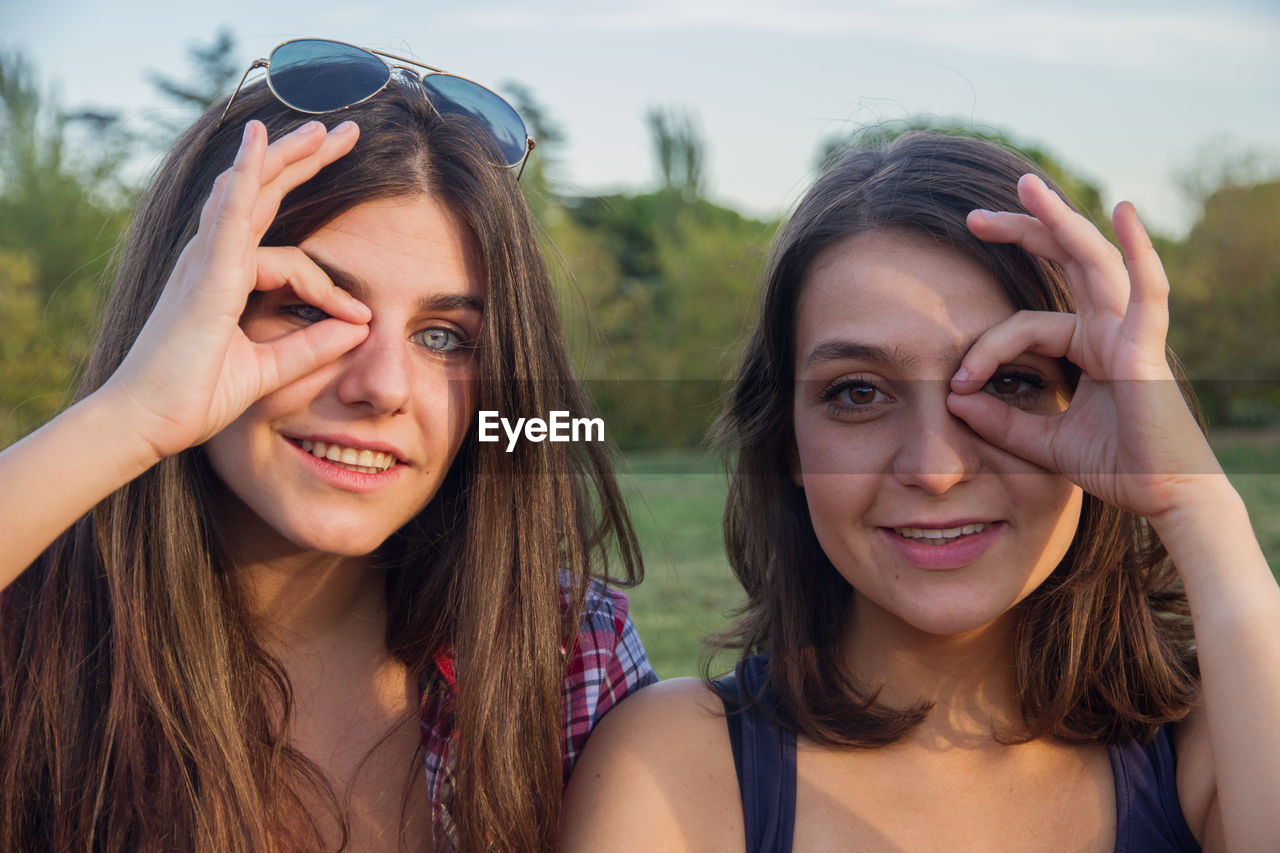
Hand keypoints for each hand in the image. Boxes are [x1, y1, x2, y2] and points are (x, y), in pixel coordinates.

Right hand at [103, 119, 371, 461]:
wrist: (147, 422)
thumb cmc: (193, 397)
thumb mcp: (269, 369)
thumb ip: (312, 346)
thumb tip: (359, 326)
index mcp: (225, 281)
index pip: (292, 261)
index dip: (330, 286)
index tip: (361, 317)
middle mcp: (212, 260)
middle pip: (263, 195)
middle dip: (304, 162)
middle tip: (344, 132)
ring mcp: (205, 262)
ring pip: (249, 192)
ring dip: (284, 155)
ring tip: (322, 128)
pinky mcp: (205, 275)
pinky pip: (228, 215)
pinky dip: (244, 176)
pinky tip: (258, 141)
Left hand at [946, 174, 1221, 522]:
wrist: (1166, 498)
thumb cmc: (1117, 467)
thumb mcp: (1042, 442)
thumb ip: (1000, 421)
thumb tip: (952, 400)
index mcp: (1087, 345)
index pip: (1023, 325)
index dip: (983, 350)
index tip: (956, 384)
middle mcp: (1110, 328)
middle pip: (1062, 263)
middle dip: (1020, 233)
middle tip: (972, 217)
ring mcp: (1131, 332)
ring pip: (1093, 262)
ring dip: (1060, 221)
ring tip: (1027, 187)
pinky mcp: (1147, 349)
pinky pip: (1146, 292)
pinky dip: (1138, 251)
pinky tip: (1123, 213)